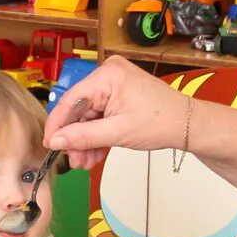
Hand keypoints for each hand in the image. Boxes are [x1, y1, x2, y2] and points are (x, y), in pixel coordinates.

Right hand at [42, 56, 191, 170]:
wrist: (187, 125)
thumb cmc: (161, 122)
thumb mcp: (117, 133)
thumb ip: (83, 137)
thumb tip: (56, 141)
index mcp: (107, 75)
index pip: (70, 100)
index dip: (57, 125)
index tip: (49, 145)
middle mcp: (108, 74)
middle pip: (79, 109)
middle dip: (75, 138)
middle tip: (73, 160)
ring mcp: (113, 84)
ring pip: (88, 115)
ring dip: (85, 140)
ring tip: (85, 162)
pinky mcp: (118, 94)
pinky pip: (99, 115)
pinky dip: (96, 135)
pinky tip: (94, 154)